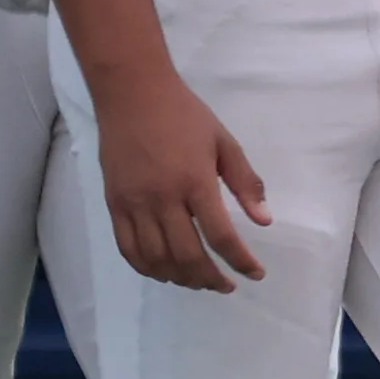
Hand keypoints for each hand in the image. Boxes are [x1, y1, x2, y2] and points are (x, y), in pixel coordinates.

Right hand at [95, 61, 267, 290]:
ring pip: (157, 259)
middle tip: (225, 285)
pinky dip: (147, 268)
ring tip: (197, 281)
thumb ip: (245, 182)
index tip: (255, 273)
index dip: (241, 261)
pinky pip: (128, 249)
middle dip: (210, 279)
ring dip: (181, 279)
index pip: (220, 235)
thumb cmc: (183, 114)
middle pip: (187, 256)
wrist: (132, 93)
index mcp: (195, 181)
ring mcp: (135, 204)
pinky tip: (164, 272)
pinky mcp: (115, 205)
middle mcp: (163, 198)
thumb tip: (264, 221)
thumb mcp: (223, 141)